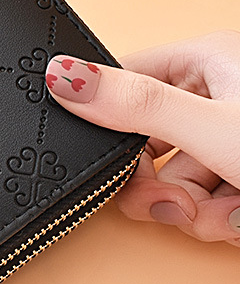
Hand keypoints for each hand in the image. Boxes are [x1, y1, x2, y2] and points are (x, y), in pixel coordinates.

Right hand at [44, 30, 239, 244]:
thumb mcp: (213, 128)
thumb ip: (137, 106)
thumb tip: (60, 76)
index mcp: (206, 63)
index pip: (126, 86)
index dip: (110, 129)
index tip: (111, 163)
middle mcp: (218, 96)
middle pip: (147, 145)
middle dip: (163, 189)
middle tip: (181, 207)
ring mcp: (230, 139)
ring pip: (177, 183)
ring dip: (198, 213)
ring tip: (234, 216)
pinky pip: (205, 202)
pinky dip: (222, 221)